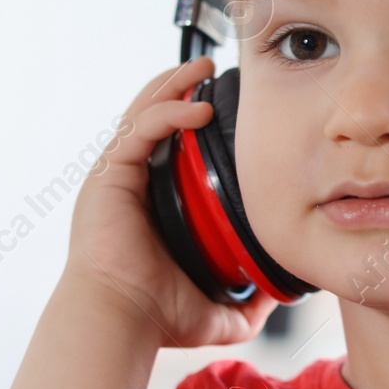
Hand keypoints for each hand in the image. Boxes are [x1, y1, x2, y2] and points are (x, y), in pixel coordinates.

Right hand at [64, 55, 277, 347]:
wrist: (121, 322)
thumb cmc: (156, 319)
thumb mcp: (218, 312)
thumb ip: (249, 305)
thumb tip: (279, 298)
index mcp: (148, 206)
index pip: (167, 149)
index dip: (189, 120)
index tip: (223, 106)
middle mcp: (128, 185)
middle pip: (151, 119)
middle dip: (179, 87)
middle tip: (211, 68)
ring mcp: (115, 178)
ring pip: (142, 113)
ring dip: (172, 84)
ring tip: (203, 66)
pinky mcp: (109, 176)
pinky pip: (139, 129)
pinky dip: (167, 111)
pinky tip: (198, 107)